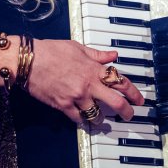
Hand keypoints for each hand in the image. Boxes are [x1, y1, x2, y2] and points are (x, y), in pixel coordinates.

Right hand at [27, 39, 144, 123]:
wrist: (29, 61)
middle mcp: (88, 84)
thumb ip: (97, 55)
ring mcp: (76, 97)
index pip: (120, 81)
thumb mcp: (77, 47)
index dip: (133, 92)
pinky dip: (82, 120)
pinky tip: (82, 118)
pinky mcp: (63, 106)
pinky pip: (78, 119)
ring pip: (97, 114)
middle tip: (129, 115)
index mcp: (93, 69)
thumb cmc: (51, 51)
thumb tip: (113, 56)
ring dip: (101, 118)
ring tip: (101, 118)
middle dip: (126, 111)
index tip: (138, 99)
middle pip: (116, 102)